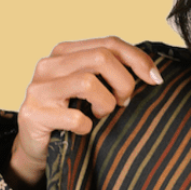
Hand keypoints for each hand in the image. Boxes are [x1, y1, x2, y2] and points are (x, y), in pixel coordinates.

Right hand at [6, 37, 162, 189]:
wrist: (37, 146)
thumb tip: (152, 74)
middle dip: (124, 83)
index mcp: (66, 53)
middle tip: (124, 102)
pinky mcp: (34, 114)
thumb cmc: (70, 114)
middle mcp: (50, 64)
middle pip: (101, 58)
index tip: (156, 80)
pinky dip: (87, 126)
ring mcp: (39, 88)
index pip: (109, 43)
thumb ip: (112, 73)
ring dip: (106, 104)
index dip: (138, 59)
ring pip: (88, 82)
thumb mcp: (91, 88)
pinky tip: (84, 129)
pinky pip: (76, 117)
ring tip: (101, 114)